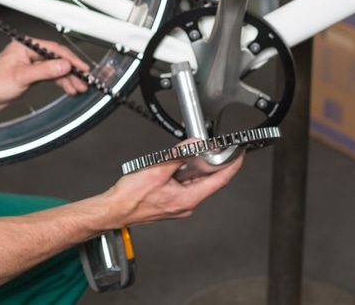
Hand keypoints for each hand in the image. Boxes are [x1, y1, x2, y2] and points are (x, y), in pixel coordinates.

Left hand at [0, 39, 88, 112]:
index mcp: (26, 46)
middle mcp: (29, 52)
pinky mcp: (31, 74)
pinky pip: (50, 76)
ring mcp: (31, 63)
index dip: (70, 59)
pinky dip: (60, 82)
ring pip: (55, 69)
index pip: (54, 50)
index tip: (82, 68)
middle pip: (57, 59)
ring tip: (78, 88)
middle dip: (71, 71)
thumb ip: (45, 70)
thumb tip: (63, 65)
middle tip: (83, 80)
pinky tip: (68, 88)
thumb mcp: (22, 77)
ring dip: (67, 79)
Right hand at [101, 142, 243, 226]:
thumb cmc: (131, 197)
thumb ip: (178, 156)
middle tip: (213, 148)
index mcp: (188, 199)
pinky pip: (185, 187)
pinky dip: (185, 175)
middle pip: (208, 182)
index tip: (239, 156)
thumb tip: (193, 145)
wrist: (115, 210)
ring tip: (190, 155)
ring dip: (196, 169)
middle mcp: (186, 205)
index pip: (219, 181)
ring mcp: (179, 206)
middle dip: (212, 164)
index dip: (232, 167)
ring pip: (195, 184)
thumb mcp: (157, 169)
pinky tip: (176, 167)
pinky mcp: (171, 204)